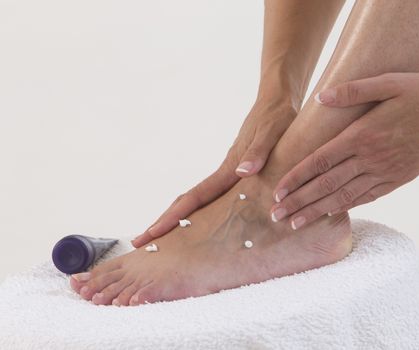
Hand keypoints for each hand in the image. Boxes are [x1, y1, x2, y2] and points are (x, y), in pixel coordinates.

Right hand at [133, 99, 296, 246]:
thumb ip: (258, 152)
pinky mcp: (235, 172)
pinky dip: (197, 212)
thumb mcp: (271, 133)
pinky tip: (196, 222)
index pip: (195, 198)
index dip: (173, 217)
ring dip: (177, 219)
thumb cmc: (277, 117)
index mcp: (229, 169)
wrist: (276, 100)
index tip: (152, 233)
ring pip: (197, 201)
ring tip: (161, 240)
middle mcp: (223, 173)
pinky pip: (212, 197)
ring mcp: (227, 173)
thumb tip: (242, 172)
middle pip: (187, 202)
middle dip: (163, 223)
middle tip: (139, 243)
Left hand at [271, 72, 418, 228]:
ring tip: (294, 224)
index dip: (295, 179)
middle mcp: (371, 159)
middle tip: (274, 216)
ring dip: (316, 211)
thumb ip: (354, 90)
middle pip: (326, 186)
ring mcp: (385, 172)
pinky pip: (367, 197)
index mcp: (363, 135)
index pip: (319, 162)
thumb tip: (321, 97)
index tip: (276, 192)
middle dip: (298, 202)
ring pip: (344, 197)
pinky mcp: (398, 179)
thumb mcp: (391, 82)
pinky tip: (331, 214)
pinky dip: (346, 207)